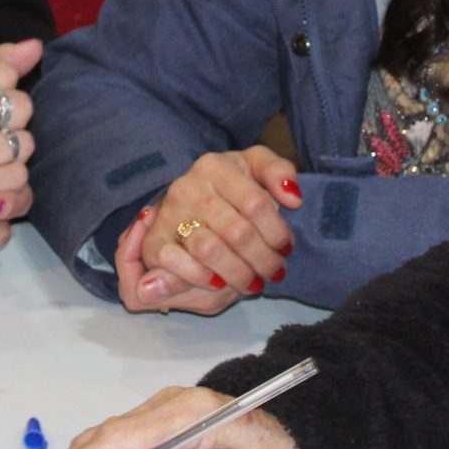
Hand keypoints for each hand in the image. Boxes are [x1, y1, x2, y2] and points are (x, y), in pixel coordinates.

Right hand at [120, 145, 299, 313]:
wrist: (189, 201)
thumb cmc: (231, 186)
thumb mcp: (256, 167)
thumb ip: (279, 172)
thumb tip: (293, 198)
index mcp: (215, 166)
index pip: (256, 203)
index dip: (277, 232)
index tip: (287, 247)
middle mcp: (188, 186)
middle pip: (237, 232)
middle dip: (263, 259)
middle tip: (275, 272)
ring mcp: (169, 214)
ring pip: (209, 249)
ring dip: (238, 273)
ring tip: (254, 282)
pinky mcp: (155, 240)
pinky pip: (174, 261)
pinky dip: (199, 276)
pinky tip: (219, 283)